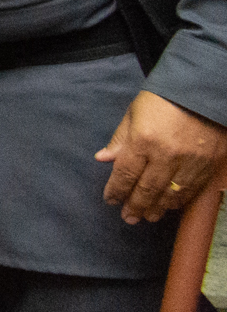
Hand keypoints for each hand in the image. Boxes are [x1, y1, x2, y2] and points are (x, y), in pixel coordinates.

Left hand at [97, 90, 226, 222]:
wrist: (202, 93)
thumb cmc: (163, 100)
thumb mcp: (134, 113)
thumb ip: (120, 139)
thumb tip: (103, 159)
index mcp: (143, 140)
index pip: (125, 173)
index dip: (116, 190)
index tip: (110, 200)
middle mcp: (166, 155)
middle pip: (147, 189)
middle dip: (135, 206)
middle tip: (128, 218)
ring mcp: (190, 162)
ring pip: (171, 195)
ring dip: (157, 208)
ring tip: (147, 216)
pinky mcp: (208, 165)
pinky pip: (191, 190)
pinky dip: (178, 201)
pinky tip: (169, 206)